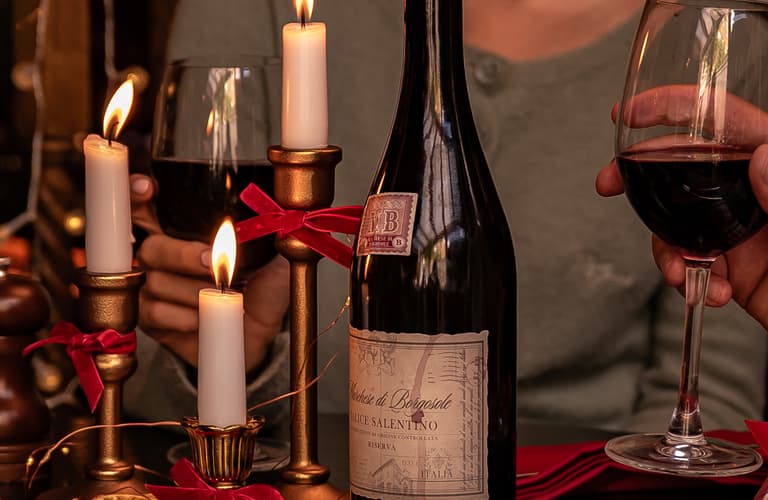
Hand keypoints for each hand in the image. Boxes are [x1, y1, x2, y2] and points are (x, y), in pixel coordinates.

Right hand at [130, 174, 288, 371]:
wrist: (254, 336)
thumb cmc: (258, 294)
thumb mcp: (272, 260)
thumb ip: (272, 236)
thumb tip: (284, 215)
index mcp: (183, 232)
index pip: (144, 205)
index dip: (137, 195)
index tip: (149, 189)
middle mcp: (160, 257)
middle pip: (152, 247)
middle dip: (184, 256)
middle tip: (214, 265)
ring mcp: (150, 288)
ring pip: (157, 283)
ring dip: (196, 294)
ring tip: (221, 300)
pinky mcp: (148, 319)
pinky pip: (156, 312)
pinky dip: (186, 316)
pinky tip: (204, 319)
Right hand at [594, 88, 767, 328]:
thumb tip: (761, 154)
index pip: (723, 121)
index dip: (675, 107)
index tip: (632, 113)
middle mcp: (749, 192)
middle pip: (683, 167)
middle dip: (640, 177)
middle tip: (608, 183)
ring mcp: (736, 228)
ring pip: (675, 221)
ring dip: (664, 248)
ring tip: (678, 273)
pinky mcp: (728, 264)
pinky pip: (687, 260)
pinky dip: (684, 277)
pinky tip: (707, 292)